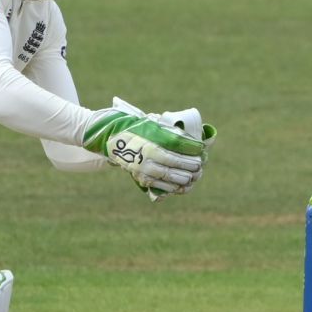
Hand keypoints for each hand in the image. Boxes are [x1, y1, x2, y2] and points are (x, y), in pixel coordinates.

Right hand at [84, 108, 204, 196]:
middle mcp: (148, 153)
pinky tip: (182, 186)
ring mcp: (143, 167)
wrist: (109, 136)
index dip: (192, 150)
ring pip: (169, 176)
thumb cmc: (136, 127)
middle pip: (175, 162)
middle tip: (200, 166)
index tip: (202, 150)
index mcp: (152, 138)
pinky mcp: (140, 176)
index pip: (178, 145)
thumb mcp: (153, 125)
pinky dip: (173, 187)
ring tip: (195, 176)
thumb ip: (171, 132)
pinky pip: (160, 185)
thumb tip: (191, 140)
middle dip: (191, 166)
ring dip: (184, 178)